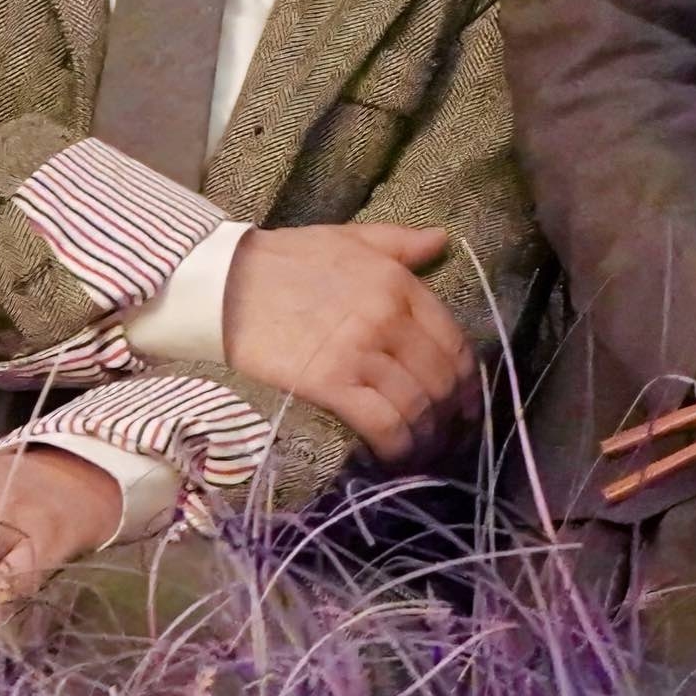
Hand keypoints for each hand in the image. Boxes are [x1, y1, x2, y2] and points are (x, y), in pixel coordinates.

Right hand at [221, 221, 475, 463]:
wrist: (227, 284)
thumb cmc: (289, 260)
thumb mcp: (351, 239)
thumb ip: (402, 243)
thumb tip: (443, 239)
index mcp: (400, 285)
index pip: (454, 343)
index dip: (467, 382)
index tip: (467, 405)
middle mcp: (389, 319)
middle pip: (441, 380)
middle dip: (452, 416)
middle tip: (447, 437)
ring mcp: (361, 353)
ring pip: (417, 405)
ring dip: (428, 437)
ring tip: (423, 453)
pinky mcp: (330, 384)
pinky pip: (382, 423)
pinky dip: (397, 446)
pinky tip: (396, 457)